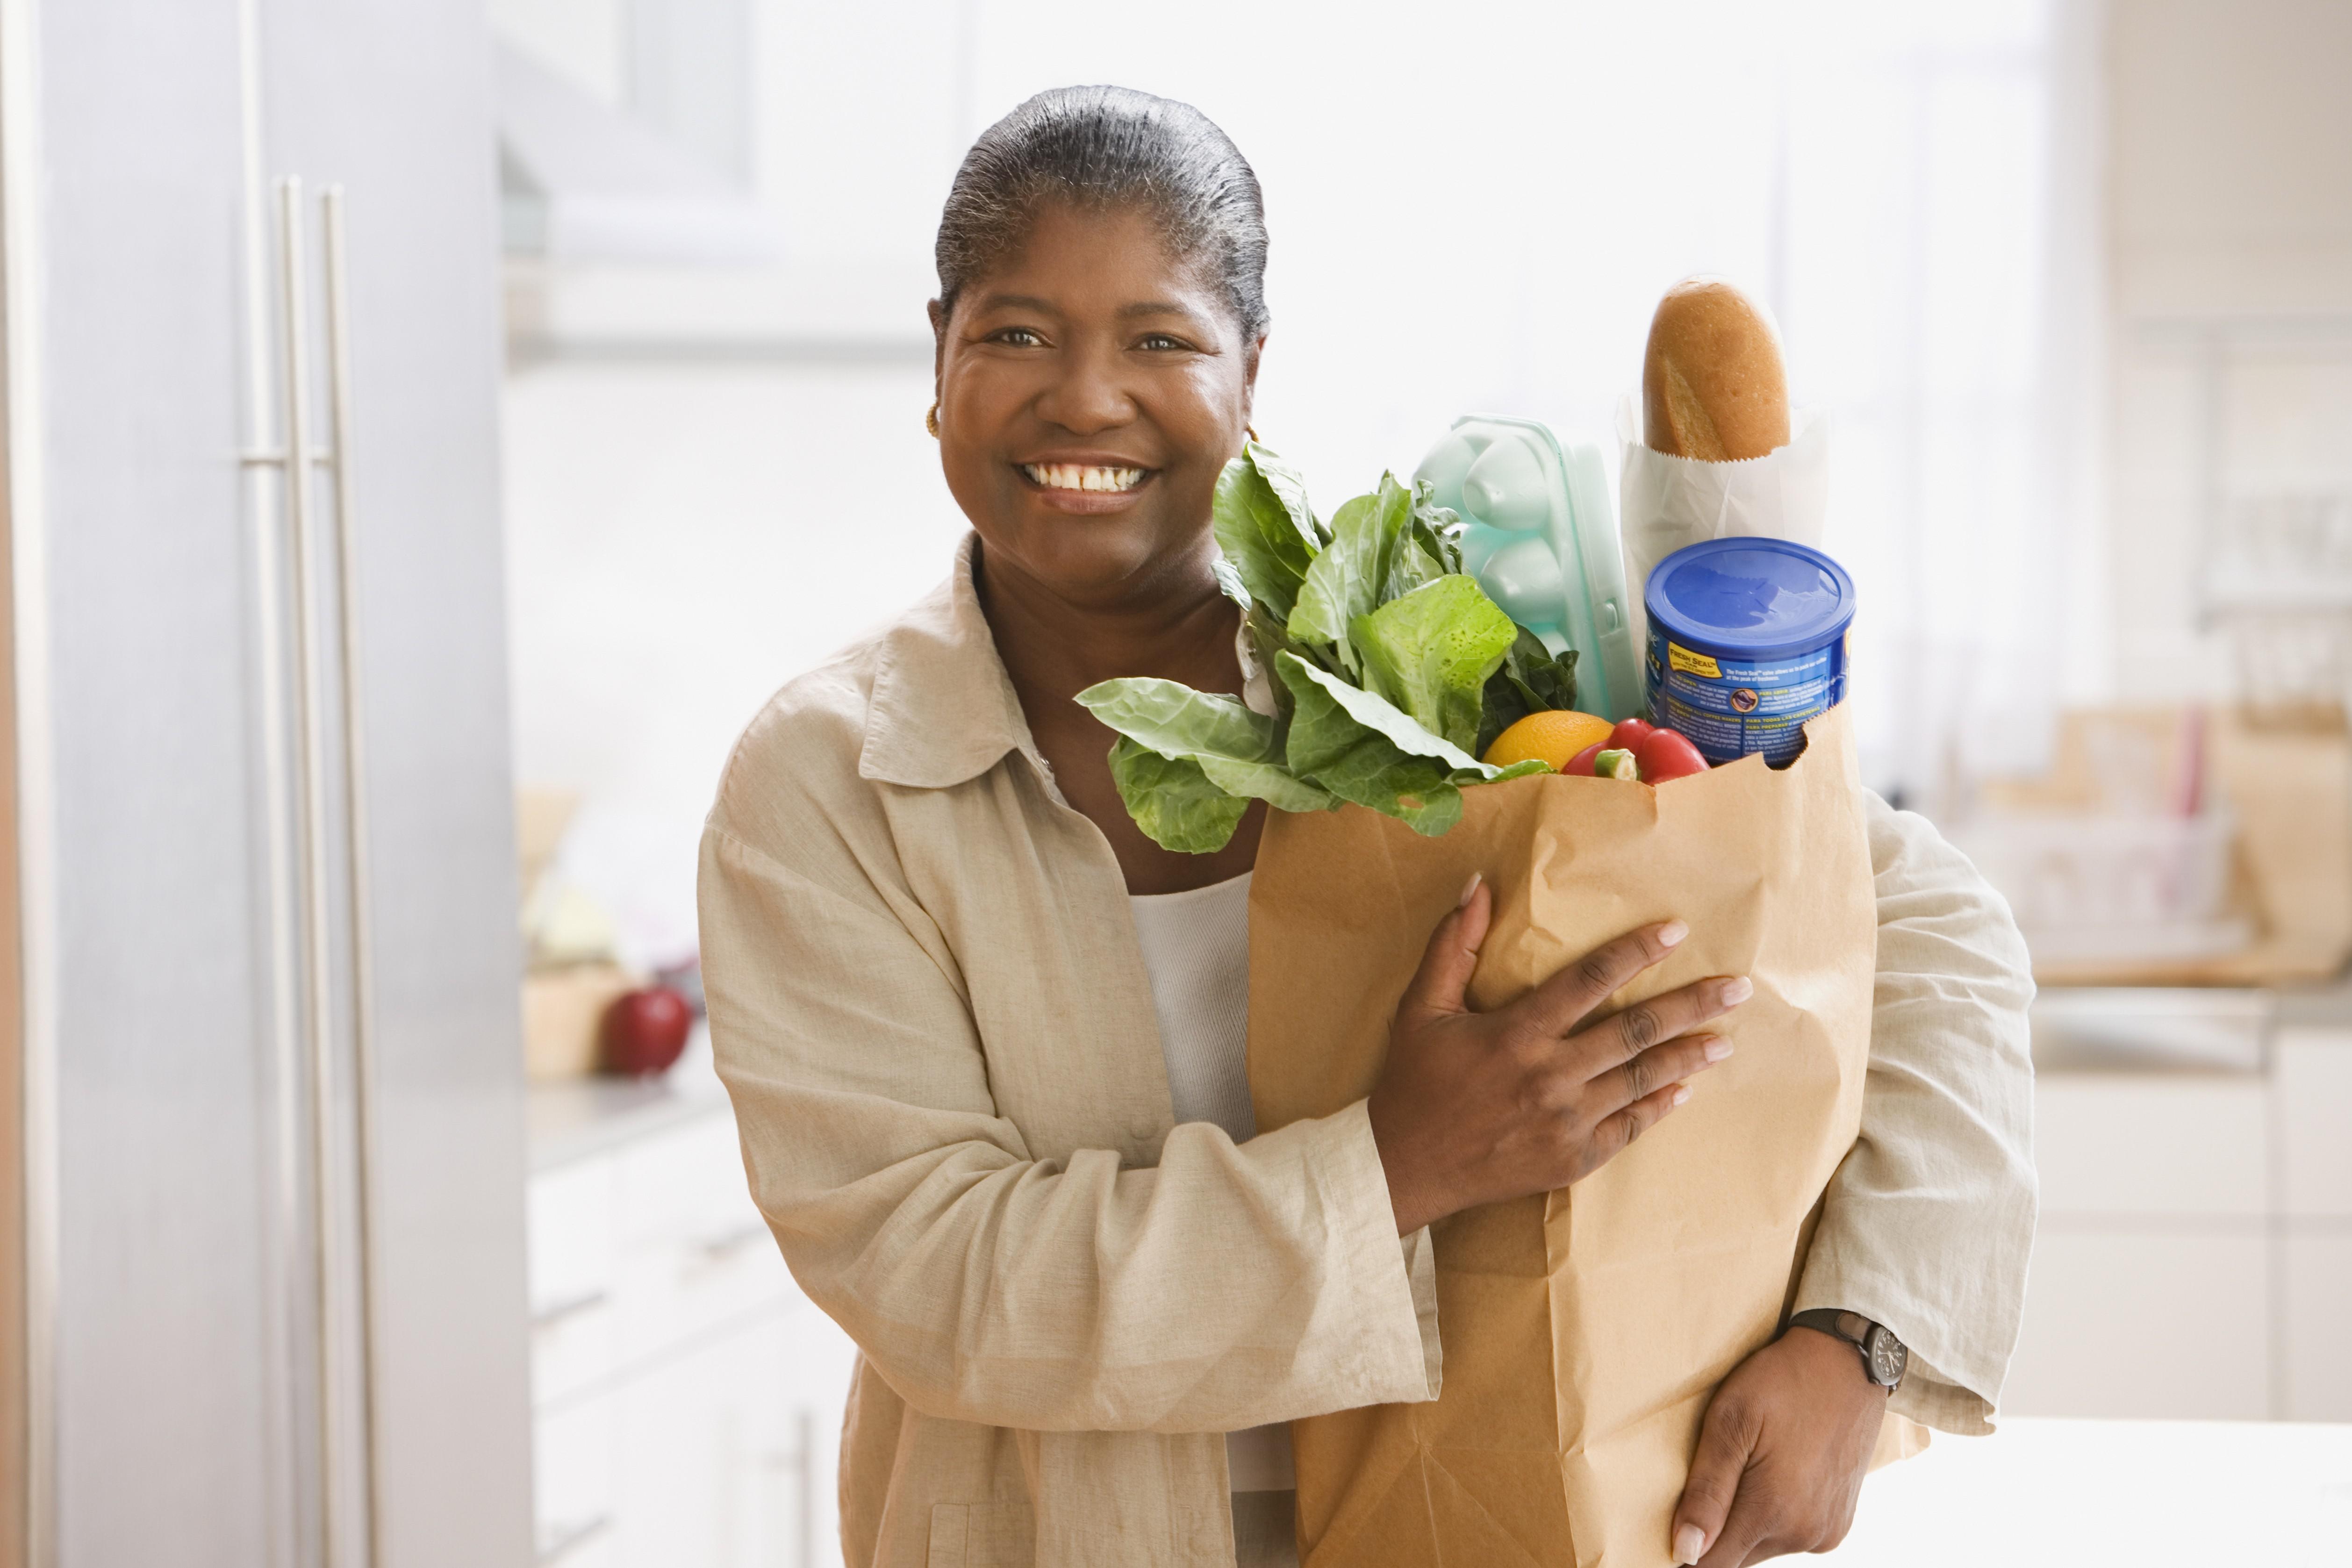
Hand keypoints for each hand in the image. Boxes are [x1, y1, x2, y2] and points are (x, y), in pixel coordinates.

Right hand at [1367, 875, 1751, 1235]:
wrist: (1403, 1167)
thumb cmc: (1412, 1082)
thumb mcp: (1421, 1007)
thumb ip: (1453, 945)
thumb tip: (1477, 885)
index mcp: (1516, 1033)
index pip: (1588, 980)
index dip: (1634, 951)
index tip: (1676, 931)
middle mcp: (1549, 1076)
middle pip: (1635, 1031)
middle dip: (1692, 1005)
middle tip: (1738, 987)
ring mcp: (1565, 1121)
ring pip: (1642, 1079)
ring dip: (1689, 1056)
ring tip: (1725, 1038)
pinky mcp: (1572, 1158)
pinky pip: (1629, 1127)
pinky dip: (1660, 1106)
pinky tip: (1685, 1089)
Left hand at [1670, 1326, 1887, 1565]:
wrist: (1847, 1363)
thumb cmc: (1782, 1382)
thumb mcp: (1731, 1420)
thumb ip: (1707, 1491)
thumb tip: (1685, 1553)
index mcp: (1773, 1510)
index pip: (1714, 1563)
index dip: (1687, 1548)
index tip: (1673, 1521)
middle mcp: (1805, 1532)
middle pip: (1737, 1556)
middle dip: (1715, 1530)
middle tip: (1712, 1476)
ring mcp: (1826, 1530)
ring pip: (1763, 1546)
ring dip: (1745, 1522)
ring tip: (1745, 1468)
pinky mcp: (1839, 1523)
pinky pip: (1792, 1535)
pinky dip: (1774, 1516)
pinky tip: (1772, 1475)